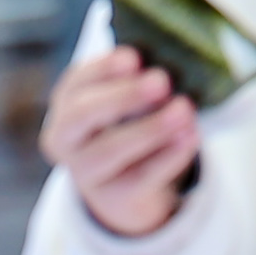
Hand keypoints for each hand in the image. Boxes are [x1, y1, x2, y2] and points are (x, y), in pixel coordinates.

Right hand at [40, 48, 202, 237]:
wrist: (125, 184)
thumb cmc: (128, 122)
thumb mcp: (126, 96)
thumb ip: (138, 79)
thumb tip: (168, 63)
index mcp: (67, 100)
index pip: (76, 81)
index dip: (103, 69)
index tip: (133, 57)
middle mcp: (65, 137)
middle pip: (83, 115)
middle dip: (123, 96)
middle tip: (161, 81)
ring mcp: (85, 171)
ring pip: (110, 150)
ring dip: (150, 129)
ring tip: (184, 110)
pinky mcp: (115, 196)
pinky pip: (141, 176)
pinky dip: (169, 156)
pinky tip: (190, 136)